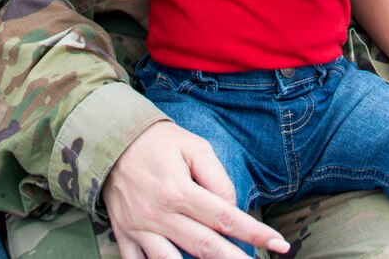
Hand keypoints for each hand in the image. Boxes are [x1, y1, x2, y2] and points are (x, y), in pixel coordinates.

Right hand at [103, 121, 288, 258]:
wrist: (109, 140)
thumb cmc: (158, 142)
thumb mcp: (194, 147)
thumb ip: (216, 179)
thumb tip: (231, 209)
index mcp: (179, 190)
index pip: (226, 218)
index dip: (255, 234)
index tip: (279, 245)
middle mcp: (159, 214)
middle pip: (205, 248)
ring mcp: (140, 228)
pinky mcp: (124, 235)